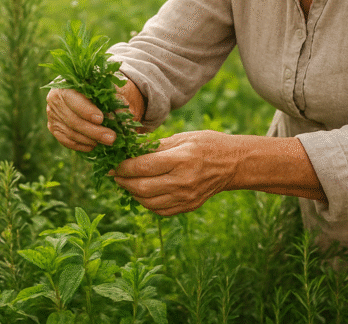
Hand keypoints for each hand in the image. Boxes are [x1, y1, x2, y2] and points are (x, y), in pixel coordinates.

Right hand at [46, 80, 146, 151]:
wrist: (94, 90)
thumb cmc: (103, 86)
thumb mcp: (110, 86)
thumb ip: (114, 98)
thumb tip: (121, 115)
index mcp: (66, 83)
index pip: (72, 98)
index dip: (86, 110)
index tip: (101, 119)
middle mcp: (55, 98)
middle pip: (72, 119)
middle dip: (93, 131)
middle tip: (111, 138)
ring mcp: (53, 114)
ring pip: (70, 132)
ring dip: (89, 140)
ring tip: (106, 142)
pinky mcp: (54, 127)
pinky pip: (66, 140)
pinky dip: (80, 145)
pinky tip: (94, 146)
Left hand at [110, 130, 236, 215]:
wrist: (233, 164)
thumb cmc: (207, 144)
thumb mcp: (183, 138)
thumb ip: (156, 147)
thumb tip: (130, 151)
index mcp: (181, 159)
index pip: (143, 167)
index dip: (123, 167)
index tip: (113, 164)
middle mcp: (183, 181)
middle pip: (142, 187)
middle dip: (123, 181)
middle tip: (115, 174)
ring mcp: (186, 197)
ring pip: (148, 202)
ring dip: (133, 193)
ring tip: (127, 182)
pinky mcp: (188, 206)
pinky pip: (160, 210)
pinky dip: (146, 203)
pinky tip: (143, 192)